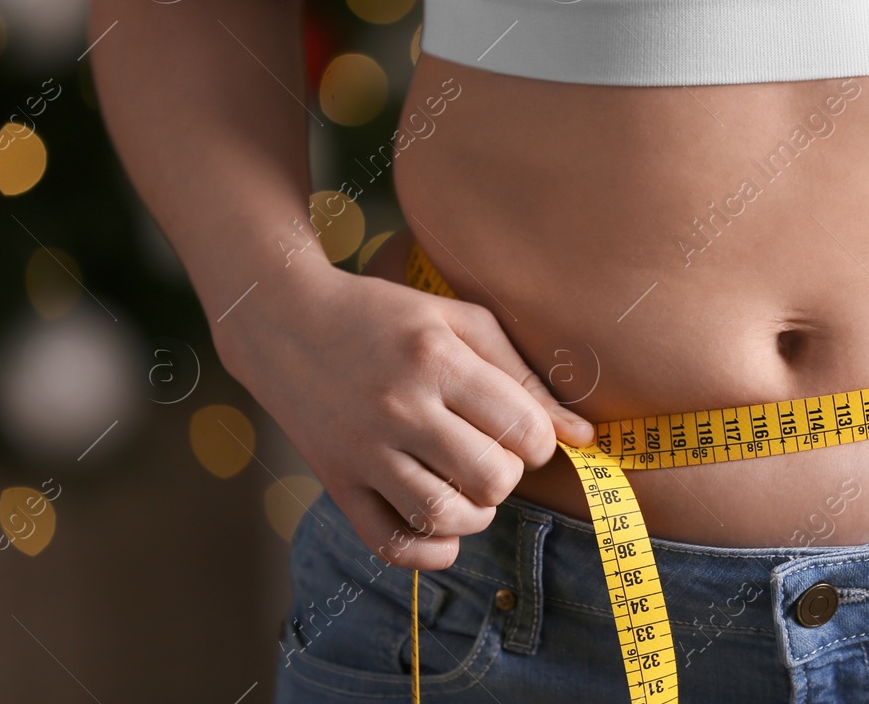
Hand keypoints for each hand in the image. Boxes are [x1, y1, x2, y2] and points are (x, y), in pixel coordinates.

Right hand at [213, 242, 595, 571]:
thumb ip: (522, 376)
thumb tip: (583, 436)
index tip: (524, 430)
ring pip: (443, 515)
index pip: (521, 427)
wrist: (285, 321)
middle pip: (490, 477)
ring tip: (471, 488)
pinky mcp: (336, 483)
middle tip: (495, 455)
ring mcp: (363, 450)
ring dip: (477, 513)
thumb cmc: (386, 316)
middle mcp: (398, 408)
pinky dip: (430, 551)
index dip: (540, 439)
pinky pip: (390, 544)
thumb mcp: (460, 322)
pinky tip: (444, 528)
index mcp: (436, 361)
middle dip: (509, 475)